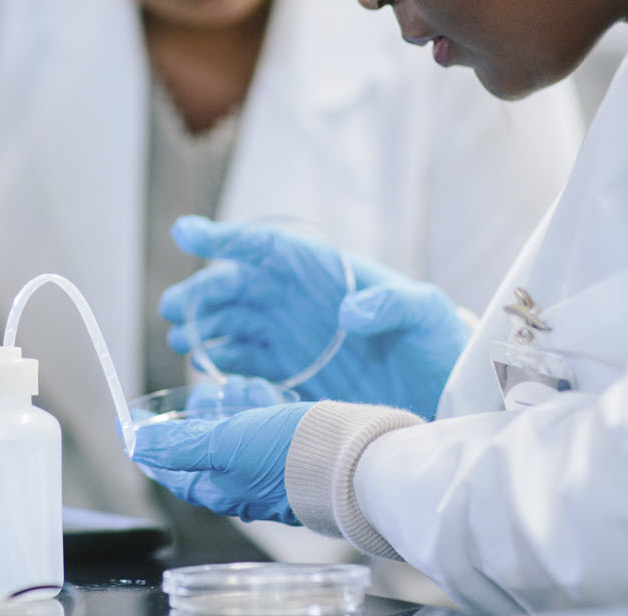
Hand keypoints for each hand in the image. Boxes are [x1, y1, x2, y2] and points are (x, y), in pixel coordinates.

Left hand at [131, 401, 314, 523]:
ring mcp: (272, 473)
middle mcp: (244, 486)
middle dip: (198, 422)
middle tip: (196, 397)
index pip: (173, 471)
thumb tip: (135, 444)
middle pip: (206, 453)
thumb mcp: (225, 443)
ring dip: (230, 410)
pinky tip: (264, 394)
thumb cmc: (290, 454)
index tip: (132, 427)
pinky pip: (268, 432)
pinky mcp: (297, 457)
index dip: (151, 448)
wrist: (354, 459)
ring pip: (239, 437)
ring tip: (231, 388)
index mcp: (221, 489)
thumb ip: (181, 445)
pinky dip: (260, 410)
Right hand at [161, 215, 470, 417]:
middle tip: (174, 308)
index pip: (268, 247)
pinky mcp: (295, 375)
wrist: (452, 394)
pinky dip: (222, 365)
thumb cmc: (442, 342)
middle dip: (203, 292)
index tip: (187, 234)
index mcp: (326, 274)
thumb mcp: (425, 312)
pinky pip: (247, 365)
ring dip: (205, 327)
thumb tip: (350, 313)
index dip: (225, 238)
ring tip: (181, 339)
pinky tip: (205, 371)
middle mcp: (303, 302)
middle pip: (240, 287)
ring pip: (235, 325)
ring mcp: (295, 339)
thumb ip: (391, 302)